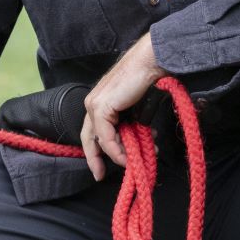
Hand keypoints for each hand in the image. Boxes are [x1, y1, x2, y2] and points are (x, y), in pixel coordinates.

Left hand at [80, 33, 164, 180]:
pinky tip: (126, 156)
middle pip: (88, 138)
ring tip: (132, 162)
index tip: (100, 169)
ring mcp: (95, 104)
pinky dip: (115, 149)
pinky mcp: (101, 107)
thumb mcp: (135, 109)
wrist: (150, 63)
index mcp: (99, 102)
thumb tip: (136, 144)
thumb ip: (130, 125)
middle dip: (94, 159)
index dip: (95, 151)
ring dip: (116, 155)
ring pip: (99, 139)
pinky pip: (105, 136)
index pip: (92, 132)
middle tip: (100, 175)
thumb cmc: (146, 81)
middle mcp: (93, 103)